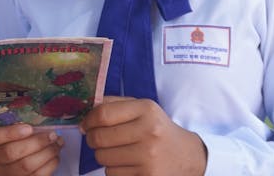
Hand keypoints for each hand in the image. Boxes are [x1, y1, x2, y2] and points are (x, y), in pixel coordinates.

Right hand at [0, 124, 62, 175]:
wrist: (6, 163)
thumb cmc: (6, 139)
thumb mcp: (0, 129)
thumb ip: (9, 122)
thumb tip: (35, 113)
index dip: (9, 133)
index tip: (29, 128)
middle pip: (11, 153)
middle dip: (36, 142)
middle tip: (52, 134)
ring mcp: (4, 174)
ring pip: (26, 166)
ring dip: (47, 153)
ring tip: (58, 142)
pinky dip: (50, 164)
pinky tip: (55, 155)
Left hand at [80, 96, 206, 175]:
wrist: (187, 156)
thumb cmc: (157, 129)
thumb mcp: (142, 108)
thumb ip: (115, 104)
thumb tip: (87, 110)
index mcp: (146, 110)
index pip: (104, 114)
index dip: (88, 120)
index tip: (85, 125)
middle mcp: (149, 132)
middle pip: (100, 138)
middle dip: (91, 139)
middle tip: (94, 139)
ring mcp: (149, 157)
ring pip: (103, 158)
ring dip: (102, 155)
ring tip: (115, 151)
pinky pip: (112, 173)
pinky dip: (113, 169)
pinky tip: (126, 163)